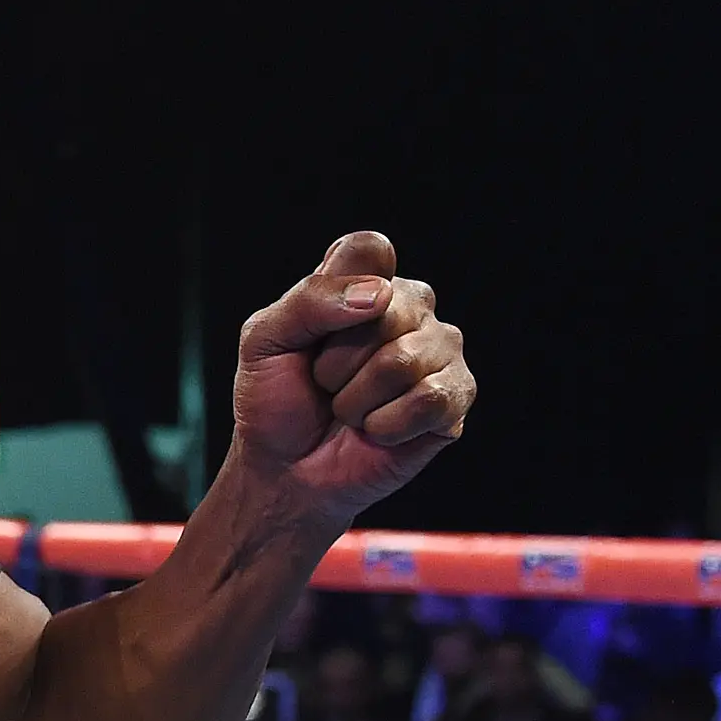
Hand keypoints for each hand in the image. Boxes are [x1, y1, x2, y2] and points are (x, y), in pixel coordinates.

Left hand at [227, 233, 471, 523]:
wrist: (286, 470)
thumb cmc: (276, 401)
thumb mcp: (264, 341)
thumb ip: (308, 302)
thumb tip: (379, 295)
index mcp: (365, 282)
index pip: (371, 249)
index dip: (338, 290)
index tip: (313, 332)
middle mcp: (412, 307)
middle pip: (386, 310)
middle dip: (336, 362)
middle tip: (324, 384)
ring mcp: (440, 351)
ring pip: (403, 361)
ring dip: (356, 400)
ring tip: (348, 410)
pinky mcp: (456, 397)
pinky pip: (429, 400)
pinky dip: (385, 426)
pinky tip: (376, 431)